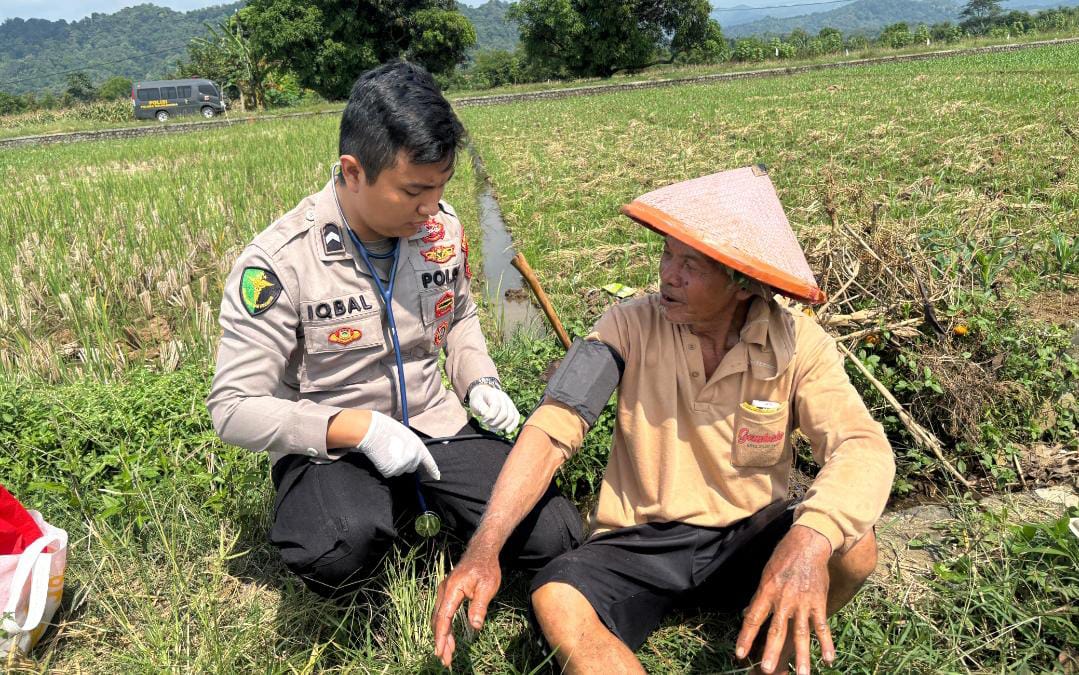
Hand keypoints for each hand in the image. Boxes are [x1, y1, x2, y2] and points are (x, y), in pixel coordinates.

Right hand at [356, 411, 439, 479]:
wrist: (372, 431)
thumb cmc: (387, 429)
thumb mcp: (406, 435)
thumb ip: (412, 447)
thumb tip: (411, 456)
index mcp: (419, 447)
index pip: (429, 461)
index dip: (433, 470)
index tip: (437, 476)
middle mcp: (413, 457)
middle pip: (412, 467)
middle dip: (405, 462)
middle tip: (394, 452)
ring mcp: (402, 465)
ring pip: (400, 471)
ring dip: (394, 465)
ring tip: (387, 452)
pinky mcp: (391, 470)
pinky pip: (389, 473)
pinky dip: (385, 468)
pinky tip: (381, 458)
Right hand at [431, 550, 501, 667]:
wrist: (481, 551)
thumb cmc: (485, 568)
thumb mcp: (487, 587)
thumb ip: (479, 606)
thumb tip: (475, 626)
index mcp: (452, 590)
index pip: (443, 618)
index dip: (441, 637)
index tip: (441, 652)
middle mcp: (444, 591)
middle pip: (438, 621)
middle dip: (440, 642)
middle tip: (445, 660)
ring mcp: (444, 592)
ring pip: (439, 618)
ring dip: (442, 636)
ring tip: (447, 654)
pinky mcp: (448, 593)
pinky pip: (442, 613)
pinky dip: (444, 628)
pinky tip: (449, 638)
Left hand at [468, 384, 519, 433]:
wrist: (483, 394)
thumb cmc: (478, 400)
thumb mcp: (475, 402)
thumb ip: (481, 408)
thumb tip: (487, 415)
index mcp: (493, 394)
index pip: (496, 406)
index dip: (490, 416)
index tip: (483, 420)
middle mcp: (504, 397)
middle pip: (504, 414)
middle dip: (495, 423)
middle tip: (487, 424)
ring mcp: (510, 402)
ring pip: (511, 417)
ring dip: (502, 426)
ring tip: (493, 428)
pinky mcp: (512, 408)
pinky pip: (516, 417)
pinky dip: (513, 425)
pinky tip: (507, 431)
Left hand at [735, 525, 834, 674]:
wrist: (808, 544)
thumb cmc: (783, 558)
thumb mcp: (766, 574)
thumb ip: (759, 597)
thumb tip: (748, 614)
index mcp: (767, 592)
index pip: (753, 618)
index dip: (746, 637)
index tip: (740, 654)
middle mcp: (784, 600)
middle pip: (777, 630)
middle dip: (772, 651)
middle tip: (768, 670)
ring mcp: (803, 602)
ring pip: (801, 633)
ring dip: (802, 655)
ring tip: (802, 674)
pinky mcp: (818, 602)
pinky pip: (822, 626)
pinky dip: (826, 643)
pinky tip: (828, 659)